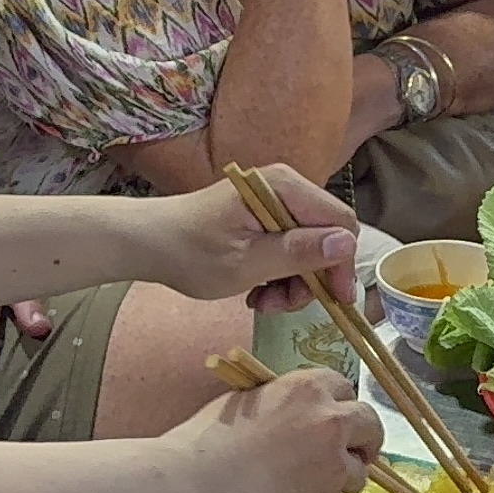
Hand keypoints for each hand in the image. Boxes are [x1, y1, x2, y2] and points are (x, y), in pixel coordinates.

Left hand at [144, 165, 360, 312]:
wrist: (147, 244)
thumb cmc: (190, 253)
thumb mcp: (247, 262)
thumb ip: (298, 252)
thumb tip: (346, 244)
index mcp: (284, 187)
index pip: (340, 222)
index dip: (343, 263)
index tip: (333, 301)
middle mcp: (285, 186)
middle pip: (326, 236)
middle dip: (310, 278)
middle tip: (280, 305)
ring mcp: (274, 201)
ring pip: (309, 248)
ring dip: (292, 282)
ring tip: (262, 302)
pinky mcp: (264, 216)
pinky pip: (289, 247)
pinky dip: (279, 274)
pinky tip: (256, 291)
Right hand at [168, 365, 382, 492]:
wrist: (189, 490)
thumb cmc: (204, 442)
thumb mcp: (247, 402)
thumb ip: (284, 405)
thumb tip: (298, 415)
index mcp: (309, 389)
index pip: (347, 390)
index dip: (339, 408)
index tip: (332, 423)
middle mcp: (331, 423)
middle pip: (371, 427)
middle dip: (361, 442)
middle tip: (341, 457)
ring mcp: (333, 468)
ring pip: (356, 473)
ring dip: (338, 480)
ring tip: (298, 489)